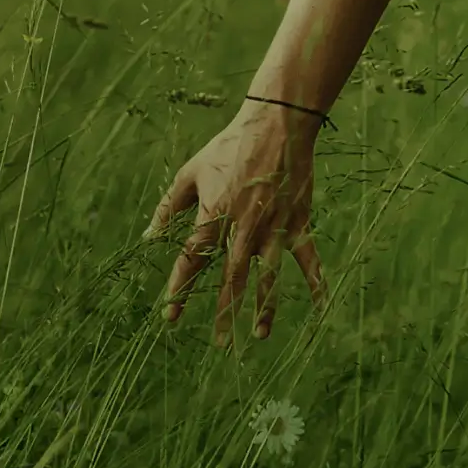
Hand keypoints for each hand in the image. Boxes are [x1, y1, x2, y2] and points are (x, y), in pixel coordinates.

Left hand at [145, 102, 326, 345]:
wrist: (276, 124)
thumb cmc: (228, 147)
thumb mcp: (190, 172)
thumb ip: (169, 207)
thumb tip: (148, 237)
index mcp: (214, 214)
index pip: (192, 260)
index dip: (179, 288)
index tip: (168, 315)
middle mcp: (244, 227)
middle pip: (231, 278)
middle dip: (223, 311)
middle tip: (218, 343)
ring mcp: (274, 227)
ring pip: (268, 276)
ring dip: (264, 308)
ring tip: (257, 336)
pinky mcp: (298, 222)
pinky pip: (307, 258)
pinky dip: (315, 282)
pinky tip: (319, 308)